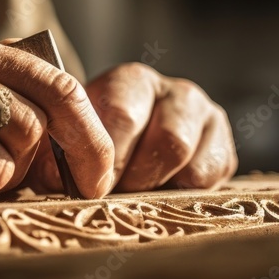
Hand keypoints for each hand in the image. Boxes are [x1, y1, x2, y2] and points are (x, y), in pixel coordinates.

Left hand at [25, 63, 236, 193]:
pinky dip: (183, 195)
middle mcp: (175, 91)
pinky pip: (210, 177)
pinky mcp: (223, 147)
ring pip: (191, 160)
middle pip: (169, 140)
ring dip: (157, 186)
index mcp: (131, 81)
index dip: (107, 156)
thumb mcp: (66, 140)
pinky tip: (159, 194)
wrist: (125, 150)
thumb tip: (55, 177)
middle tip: (112, 197)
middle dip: (136, 177)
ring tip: (133, 197)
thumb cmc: (86, 145)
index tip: (89, 186)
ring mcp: (204, 118)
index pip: (124, 114)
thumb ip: (57, 153)